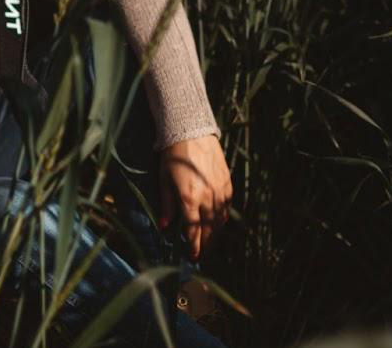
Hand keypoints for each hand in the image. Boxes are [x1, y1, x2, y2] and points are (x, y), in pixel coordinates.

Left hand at [157, 134, 232, 261]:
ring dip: (214, 233)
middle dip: (205, 244)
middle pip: (208, 229)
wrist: (192, 133)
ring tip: (209, 241)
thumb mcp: (164, 180)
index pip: (193, 230)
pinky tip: (219, 222)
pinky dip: (222, 216)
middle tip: (201, 254)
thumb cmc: (174, 156)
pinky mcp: (227, 183)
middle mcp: (207, 197)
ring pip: (220, 219)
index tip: (192, 257)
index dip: (193, 246)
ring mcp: (219, 190)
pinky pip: (227, 206)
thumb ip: (167, 205)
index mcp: (189, 198)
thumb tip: (164, 227)